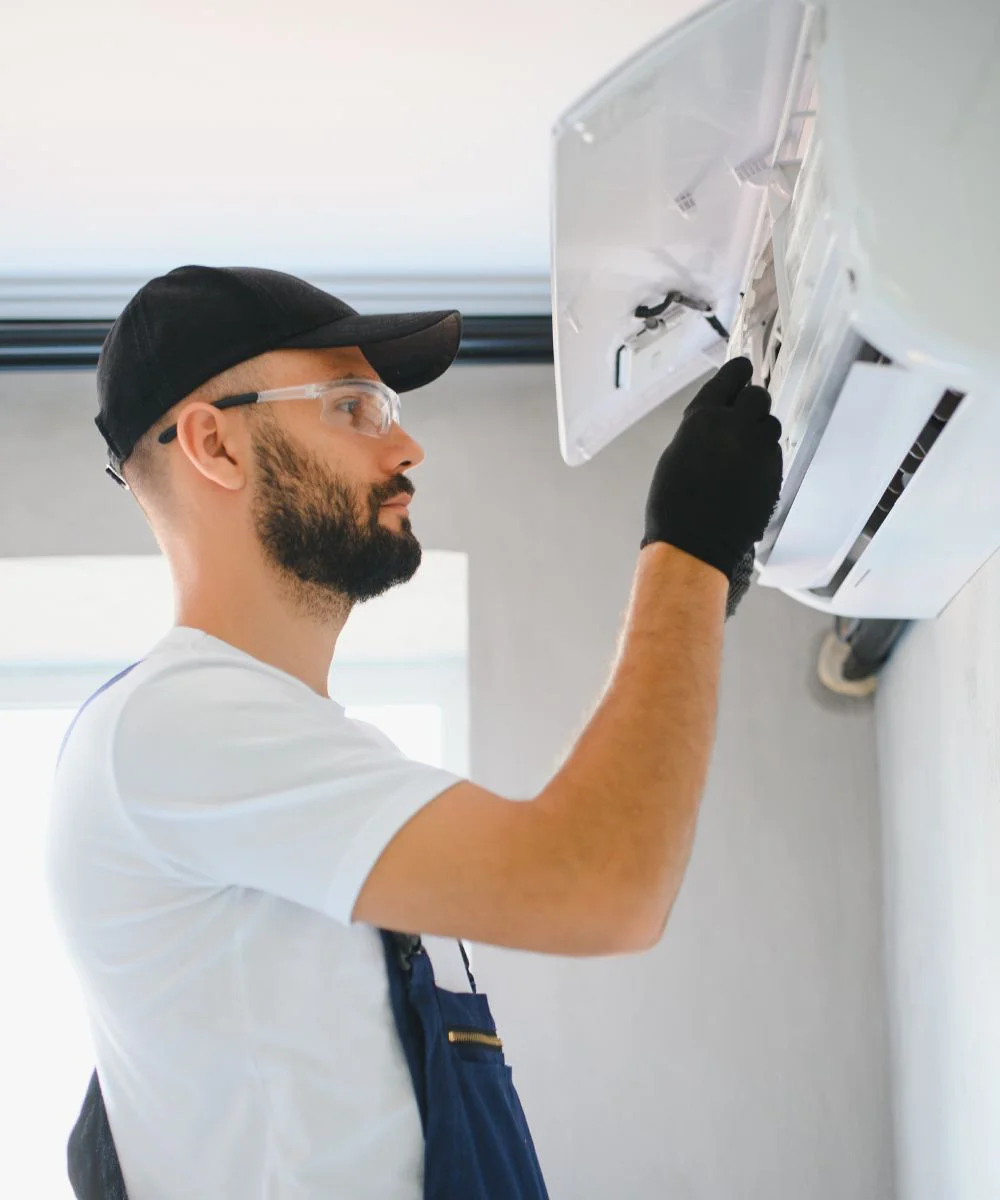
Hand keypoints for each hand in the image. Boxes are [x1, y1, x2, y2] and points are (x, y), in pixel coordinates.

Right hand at [642, 357, 782, 588]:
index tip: (742, 370)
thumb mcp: (678, 452)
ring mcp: (759, 450)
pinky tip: (747, 471)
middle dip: (749, 404)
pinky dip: (763, 454)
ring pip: (770, 423)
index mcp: (704, 417)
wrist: (694, 543)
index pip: (732, 376)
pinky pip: (773, 451)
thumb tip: (721, 415)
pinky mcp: (773, 472)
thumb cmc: (674, 503)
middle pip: (758, 396)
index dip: (738, 372)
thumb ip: (703, 427)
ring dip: (759, 430)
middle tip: (740, 417)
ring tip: (742, 449)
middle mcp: (736, 427)